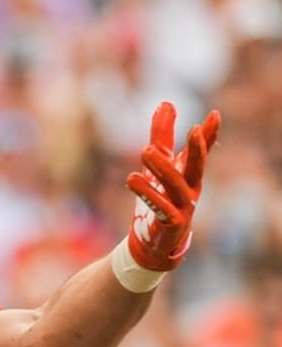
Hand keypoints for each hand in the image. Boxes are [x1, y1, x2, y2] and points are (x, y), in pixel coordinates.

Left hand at [124, 102, 219, 270]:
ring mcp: (183, 209)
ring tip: (146, 150)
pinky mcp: (170, 225)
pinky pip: (161, 208)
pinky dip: (148, 194)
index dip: (209, 136)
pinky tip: (132, 179)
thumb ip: (162, 137)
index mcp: (190, 177)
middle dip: (197, 150)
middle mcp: (191, 191)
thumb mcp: (159, 166)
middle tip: (193, 130)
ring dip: (162, 169)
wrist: (153, 243)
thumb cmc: (160, 200)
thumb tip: (166, 103)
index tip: (214, 115)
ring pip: (176, 186)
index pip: (201, 153)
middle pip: (196, 168)